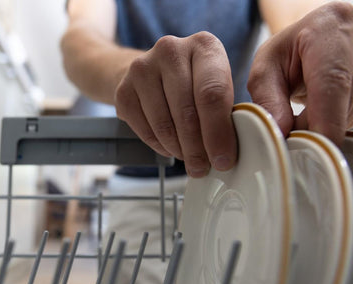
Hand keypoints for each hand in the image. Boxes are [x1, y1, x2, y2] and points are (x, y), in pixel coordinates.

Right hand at [114, 32, 235, 176]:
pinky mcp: (123, 90)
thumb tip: (229, 153)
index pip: (212, 94)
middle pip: (186, 112)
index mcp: (203, 46)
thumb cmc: (192, 82)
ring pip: (164, 124)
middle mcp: (171, 50)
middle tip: (203, 167)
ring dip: (179, 150)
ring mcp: (142, 68)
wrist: (151, 72)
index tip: (223, 159)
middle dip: (198, 148)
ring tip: (189, 158)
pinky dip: (160, 146)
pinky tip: (170, 148)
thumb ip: (227, 112)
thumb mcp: (217, 85)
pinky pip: (144, 130)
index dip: (218, 133)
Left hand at [248, 2, 352, 144]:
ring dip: (328, 123)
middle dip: (317, 125)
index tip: (318, 144)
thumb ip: (268, 101)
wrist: (315, 40)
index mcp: (329, 25)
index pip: (333, 79)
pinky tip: (327, 108)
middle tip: (293, 128)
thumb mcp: (265, 70)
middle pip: (345, 99)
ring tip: (309, 109)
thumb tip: (282, 132)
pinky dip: (341, 120)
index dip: (327, 118)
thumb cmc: (288, 54)